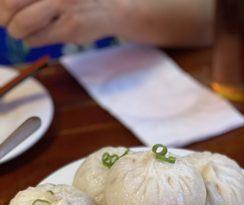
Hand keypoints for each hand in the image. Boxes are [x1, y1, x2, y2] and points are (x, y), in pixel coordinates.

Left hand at [0, 0, 120, 45]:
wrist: (111, 7)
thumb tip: (2, 8)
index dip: (2, 6)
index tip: (4, 13)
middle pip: (9, 3)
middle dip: (4, 17)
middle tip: (8, 22)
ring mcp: (63, 5)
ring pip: (21, 24)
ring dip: (16, 31)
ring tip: (20, 31)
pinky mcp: (70, 28)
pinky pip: (36, 38)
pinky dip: (31, 40)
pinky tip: (39, 36)